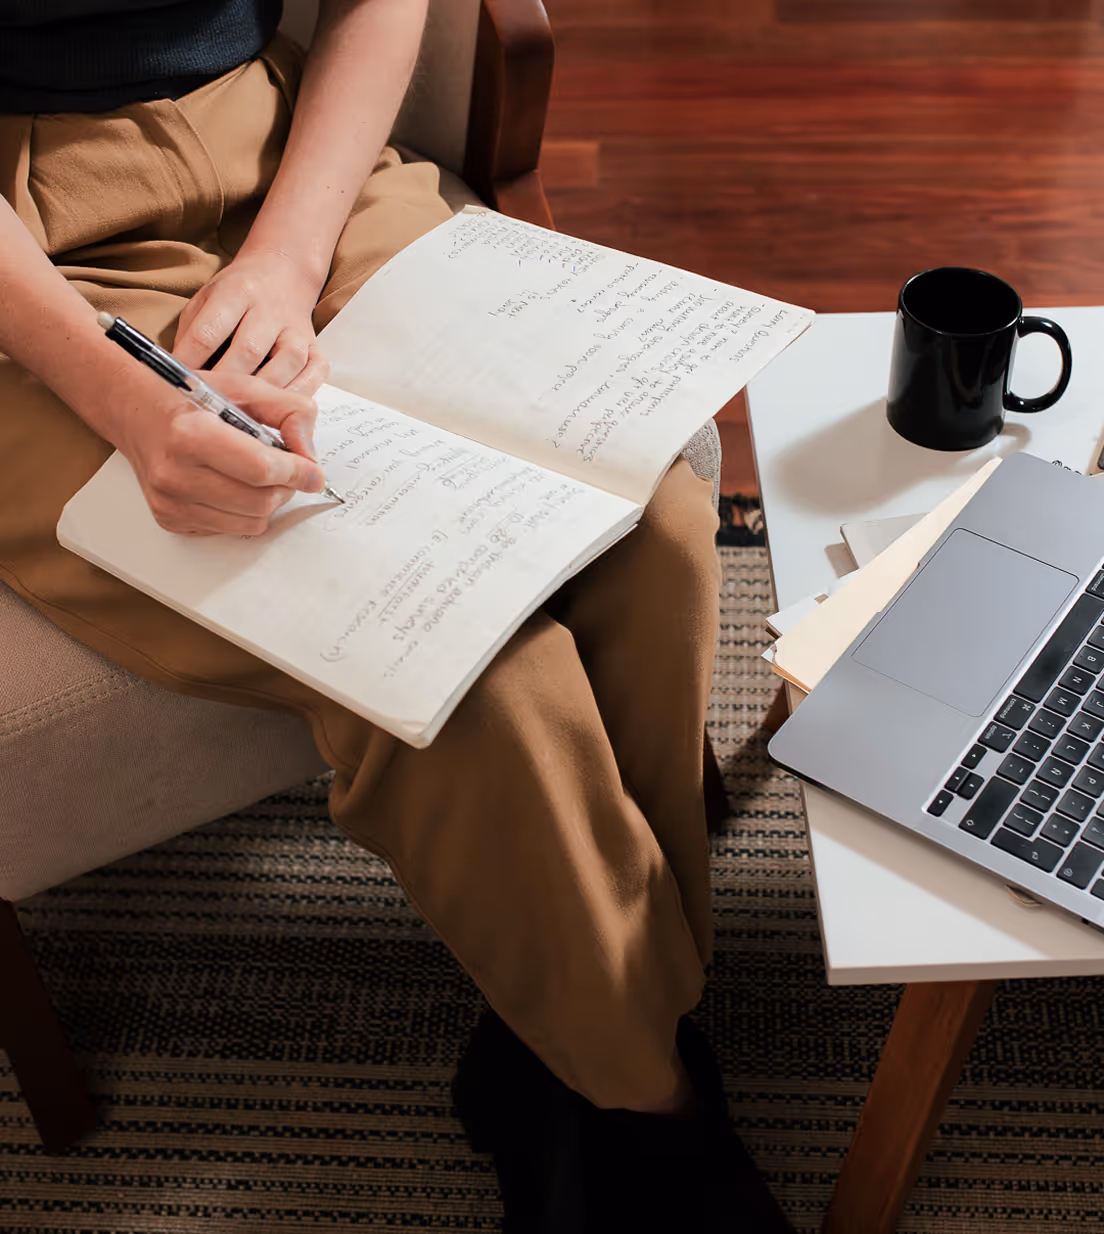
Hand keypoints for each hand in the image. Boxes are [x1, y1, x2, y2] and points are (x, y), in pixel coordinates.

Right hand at [119, 369, 327, 535]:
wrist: (137, 413)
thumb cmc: (189, 398)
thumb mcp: (243, 386)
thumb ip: (288, 411)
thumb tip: (310, 456)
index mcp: (191, 434)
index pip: (261, 469)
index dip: (297, 473)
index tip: (313, 473)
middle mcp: (174, 473)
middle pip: (260, 502)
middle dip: (285, 488)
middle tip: (286, 470)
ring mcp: (169, 502)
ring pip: (250, 523)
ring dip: (267, 502)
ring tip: (259, 476)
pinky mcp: (170, 520)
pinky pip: (229, 530)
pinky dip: (242, 512)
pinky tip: (232, 486)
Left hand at [173, 249, 329, 393]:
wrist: (282, 274)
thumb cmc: (237, 294)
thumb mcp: (205, 300)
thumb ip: (192, 334)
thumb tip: (181, 377)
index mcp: (236, 292)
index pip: (208, 333)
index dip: (190, 364)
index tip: (180, 386)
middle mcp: (270, 310)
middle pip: (248, 352)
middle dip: (226, 384)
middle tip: (209, 407)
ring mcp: (297, 330)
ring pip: (285, 365)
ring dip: (263, 394)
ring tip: (243, 414)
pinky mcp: (317, 348)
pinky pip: (314, 376)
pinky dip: (298, 395)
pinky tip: (280, 407)